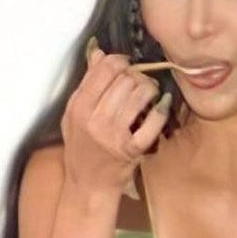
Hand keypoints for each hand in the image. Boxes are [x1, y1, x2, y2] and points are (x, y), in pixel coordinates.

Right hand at [61, 42, 171, 196]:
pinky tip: (162, 105)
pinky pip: (152, 122)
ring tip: (149, 92)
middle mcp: (95, 120)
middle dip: (136, 75)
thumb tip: (98, 51)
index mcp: (79, 107)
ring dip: (150, 88)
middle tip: (139, 81)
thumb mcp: (74, 113)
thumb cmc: (81, 148)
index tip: (125, 65)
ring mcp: (114, 136)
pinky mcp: (131, 150)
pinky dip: (161, 111)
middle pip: (125, 79)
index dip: (120, 60)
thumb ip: (86, 82)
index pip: (104, 68)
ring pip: (140, 94)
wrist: (88, 185)